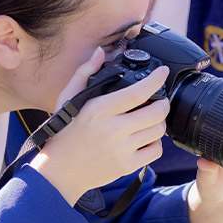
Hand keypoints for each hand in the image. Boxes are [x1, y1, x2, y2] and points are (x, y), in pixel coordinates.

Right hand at [31, 48, 170, 204]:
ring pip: (158, 131)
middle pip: (156, 112)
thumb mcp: (68, 98)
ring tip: (150, 119)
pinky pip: (155, 151)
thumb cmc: (64, 132)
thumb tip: (100, 52)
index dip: (156, 80)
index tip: (163, 74)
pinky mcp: (126, 166)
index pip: (138, 92)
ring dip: (159, 122)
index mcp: (99, 110)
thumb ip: (85, 72)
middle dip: (163, 103)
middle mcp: (113, 130)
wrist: (60, 171)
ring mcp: (121, 150)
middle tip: (160, 101)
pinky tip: (146, 138)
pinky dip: (156, 142)